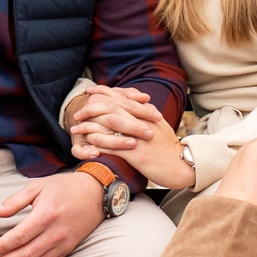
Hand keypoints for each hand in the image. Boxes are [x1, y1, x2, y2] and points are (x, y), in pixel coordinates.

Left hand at [0, 170, 104, 256]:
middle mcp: (55, 232)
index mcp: (46, 214)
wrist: (94, 193)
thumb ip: (14, 201)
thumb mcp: (37, 187)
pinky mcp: (68, 248)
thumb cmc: (64, 188)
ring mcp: (63, 243)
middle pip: (26, 254)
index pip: (19, 237)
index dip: (2, 247)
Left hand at [69, 86, 193, 189]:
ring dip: (89, 126)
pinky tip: (86, 144)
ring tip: (75, 130)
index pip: (121, 97)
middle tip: (77, 114)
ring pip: (109, 126)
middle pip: (111, 108)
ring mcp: (138, 137)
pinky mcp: (136, 154)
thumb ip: (147, 113)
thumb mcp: (160, 125)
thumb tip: (139, 102)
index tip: (89, 91)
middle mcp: (141, 122)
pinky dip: (98, 144)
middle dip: (91, 109)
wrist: (181, 165)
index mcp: (146, 113)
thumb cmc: (168, 147)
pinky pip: (113, 146)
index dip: (103, 92)